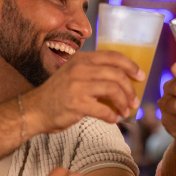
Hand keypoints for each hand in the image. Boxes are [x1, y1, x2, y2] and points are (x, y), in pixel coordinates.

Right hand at [23, 51, 143, 133]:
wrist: (35, 110)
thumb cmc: (58, 94)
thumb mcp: (75, 75)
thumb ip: (95, 74)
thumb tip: (124, 82)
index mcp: (81, 59)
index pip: (113, 56)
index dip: (130, 66)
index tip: (140, 76)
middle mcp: (79, 68)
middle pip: (116, 74)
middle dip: (130, 89)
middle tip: (134, 100)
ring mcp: (77, 85)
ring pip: (113, 90)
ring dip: (123, 102)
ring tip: (125, 111)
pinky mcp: (76, 103)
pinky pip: (104, 110)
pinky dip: (112, 116)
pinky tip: (113, 119)